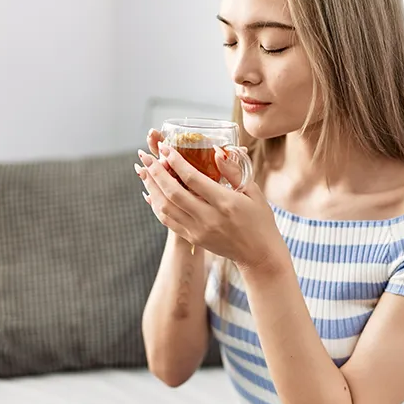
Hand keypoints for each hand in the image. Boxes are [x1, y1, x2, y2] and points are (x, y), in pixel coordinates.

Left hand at [135, 140, 287, 271]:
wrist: (259, 255)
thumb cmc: (260, 220)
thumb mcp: (254, 192)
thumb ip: (234, 171)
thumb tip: (217, 151)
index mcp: (225, 203)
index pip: (193, 178)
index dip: (176, 161)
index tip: (165, 147)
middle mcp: (208, 218)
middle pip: (173, 192)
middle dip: (156, 172)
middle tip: (146, 156)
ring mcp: (198, 231)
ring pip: (165, 207)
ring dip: (151, 187)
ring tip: (143, 171)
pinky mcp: (193, 238)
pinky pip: (167, 221)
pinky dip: (156, 205)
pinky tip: (150, 192)